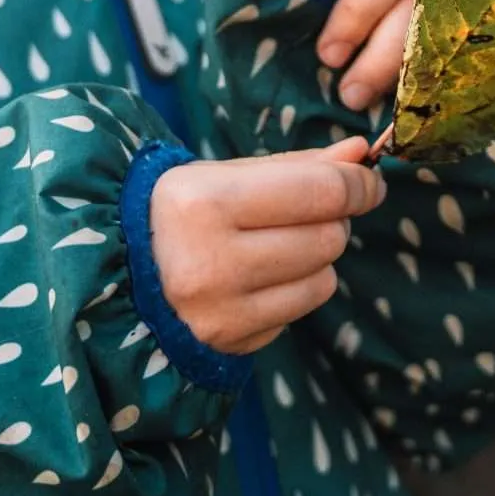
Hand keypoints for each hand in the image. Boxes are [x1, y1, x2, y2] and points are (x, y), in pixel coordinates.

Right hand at [148, 137, 383, 353]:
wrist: (125, 269)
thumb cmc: (186, 210)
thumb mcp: (230, 174)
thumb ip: (300, 165)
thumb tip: (360, 153)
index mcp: (204, 202)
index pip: (319, 192)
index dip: (358, 184)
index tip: (369, 181)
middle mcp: (209, 261)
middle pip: (327, 237)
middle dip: (333, 219)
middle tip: (308, 212)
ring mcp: (219, 311)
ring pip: (323, 279)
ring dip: (317, 257)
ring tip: (279, 244)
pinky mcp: (229, 342)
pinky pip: (299, 311)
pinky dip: (295, 290)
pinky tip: (260, 277)